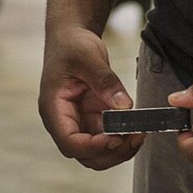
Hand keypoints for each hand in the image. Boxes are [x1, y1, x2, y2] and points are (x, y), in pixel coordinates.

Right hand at [40, 24, 142, 171]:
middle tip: (134, 137)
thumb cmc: (71, 45)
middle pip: (84, 154)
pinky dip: (124, 140)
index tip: (115, 137)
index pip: (69, 142)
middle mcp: (65, 121)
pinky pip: (109, 140)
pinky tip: (137, 129)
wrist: (70, 38)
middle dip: (110, 152)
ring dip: (120, 150)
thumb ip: (105, 81)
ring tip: (139, 134)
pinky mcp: (94, 119)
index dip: (92, 146)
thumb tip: (124, 106)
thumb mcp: (87, 57)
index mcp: (54, 108)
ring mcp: (80, 122)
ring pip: (98, 153)